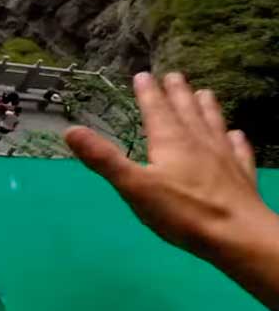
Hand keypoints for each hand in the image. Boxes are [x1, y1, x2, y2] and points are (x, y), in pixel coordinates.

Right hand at [66, 73, 278, 310]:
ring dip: (207, 108)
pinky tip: (237, 135)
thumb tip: (70, 130)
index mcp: (170, 141)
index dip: (147, 93)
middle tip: (174, 75)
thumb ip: (103, 159)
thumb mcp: (134, 186)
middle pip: (186, 111)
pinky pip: (238, 150)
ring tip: (204, 92)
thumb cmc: (182, 212)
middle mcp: (198, 142)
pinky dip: (236, 140)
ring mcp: (224, 158)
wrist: (238, 235)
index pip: (156, 110)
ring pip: (213, 125)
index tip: (142, 75)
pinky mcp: (241, 176)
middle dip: (177, 93)